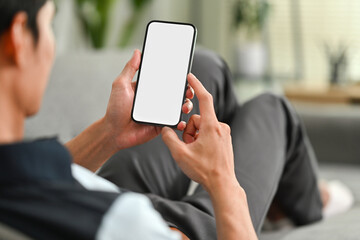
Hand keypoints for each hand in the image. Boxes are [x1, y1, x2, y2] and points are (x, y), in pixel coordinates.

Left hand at [104, 50, 194, 149]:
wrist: (114, 132)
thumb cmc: (115, 109)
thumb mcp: (121, 85)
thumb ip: (130, 69)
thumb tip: (137, 52)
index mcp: (149, 89)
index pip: (166, 80)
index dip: (177, 77)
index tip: (184, 74)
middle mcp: (157, 100)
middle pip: (176, 93)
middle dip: (186, 91)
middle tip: (188, 91)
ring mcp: (160, 113)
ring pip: (178, 107)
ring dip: (186, 105)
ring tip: (184, 107)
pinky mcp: (161, 125)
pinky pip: (174, 123)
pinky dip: (180, 123)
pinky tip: (181, 121)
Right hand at [161, 74, 236, 191]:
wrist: (222, 184)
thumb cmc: (204, 170)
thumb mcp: (180, 154)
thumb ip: (169, 138)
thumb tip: (166, 130)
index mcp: (211, 126)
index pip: (205, 98)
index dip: (196, 85)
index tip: (190, 77)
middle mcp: (220, 127)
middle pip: (198, 119)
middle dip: (189, 131)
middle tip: (188, 146)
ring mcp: (224, 134)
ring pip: (202, 127)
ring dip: (194, 137)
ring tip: (195, 152)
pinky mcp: (224, 140)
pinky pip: (209, 133)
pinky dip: (201, 140)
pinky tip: (201, 154)